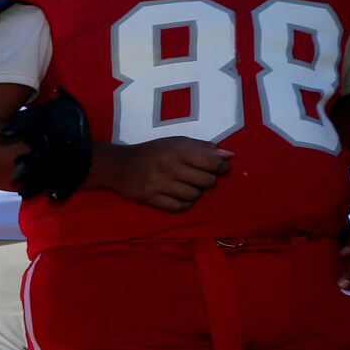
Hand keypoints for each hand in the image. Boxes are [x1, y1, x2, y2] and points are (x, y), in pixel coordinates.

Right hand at [99, 138, 232, 211]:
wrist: (119, 166)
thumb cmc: (153, 152)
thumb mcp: (176, 143)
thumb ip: (203, 148)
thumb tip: (230, 155)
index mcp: (177, 149)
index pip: (211, 162)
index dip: (221, 167)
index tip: (221, 169)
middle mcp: (168, 166)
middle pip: (206, 181)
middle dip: (208, 181)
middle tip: (201, 178)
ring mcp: (159, 184)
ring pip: (194, 195)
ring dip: (195, 193)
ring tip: (188, 187)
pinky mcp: (151, 199)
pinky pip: (179, 206)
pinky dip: (184, 204)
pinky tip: (180, 197)